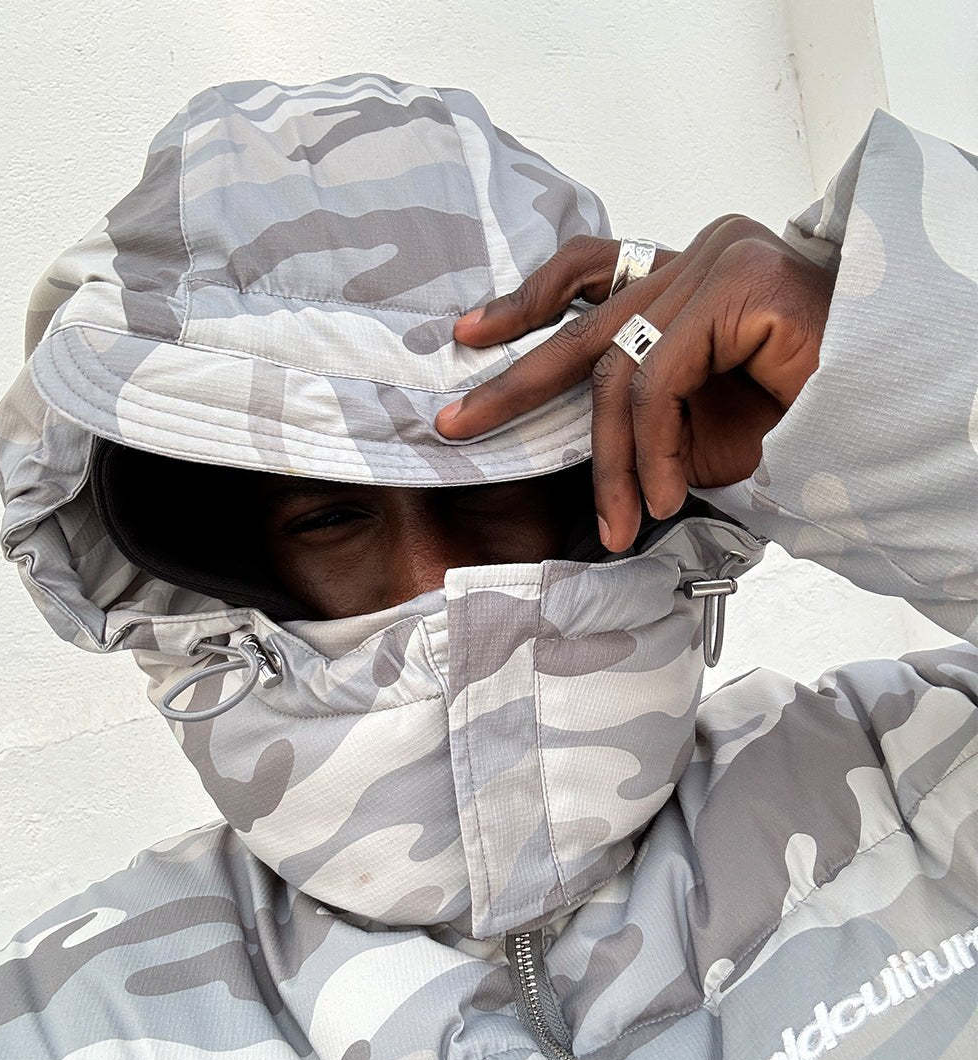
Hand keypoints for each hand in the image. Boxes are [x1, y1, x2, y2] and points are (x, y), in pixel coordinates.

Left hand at [435, 216, 835, 550]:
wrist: (886, 405)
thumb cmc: (802, 411)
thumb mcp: (703, 421)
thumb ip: (645, 413)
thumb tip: (583, 445)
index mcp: (686, 273)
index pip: (589, 272)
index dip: (525, 301)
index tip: (470, 334)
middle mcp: (697, 255)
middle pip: (585, 321)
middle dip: (515, 380)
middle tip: (459, 423)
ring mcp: (718, 262)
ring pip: (621, 369)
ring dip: (612, 460)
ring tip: (619, 519)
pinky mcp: (741, 286)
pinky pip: (661, 381)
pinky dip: (652, 449)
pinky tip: (659, 494)